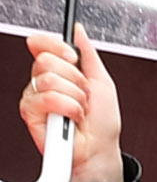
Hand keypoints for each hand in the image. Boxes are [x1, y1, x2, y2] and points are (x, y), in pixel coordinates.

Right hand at [22, 33, 126, 181]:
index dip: (55, 45)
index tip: (72, 56)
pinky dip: (69, 109)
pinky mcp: (29, 113)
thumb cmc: (102, 123)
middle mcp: (43, 82)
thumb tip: (78, 30)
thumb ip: (88, 53)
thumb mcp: (102, 81)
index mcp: (58, 71)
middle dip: (75, 80)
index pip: (41, 44)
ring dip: (75, 97)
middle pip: (46, 60)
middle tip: (83, 96)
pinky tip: (71, 119)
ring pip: (49, 80)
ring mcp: (34, 97)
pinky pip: (47, 98)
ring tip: (79, 110)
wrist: (100, 151)